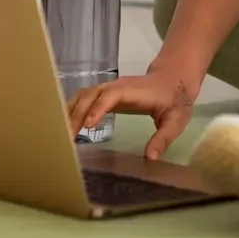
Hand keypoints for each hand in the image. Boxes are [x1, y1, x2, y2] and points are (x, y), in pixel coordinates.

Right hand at [65, 70, 199, 159]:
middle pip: (92, 94)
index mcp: (134, 91)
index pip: (112, 95)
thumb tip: (150, 158)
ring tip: (62, 133)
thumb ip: (163, 138)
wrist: (173, 79)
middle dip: (78, 112)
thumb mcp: (175, 121)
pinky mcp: (106, 93)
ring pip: (85, 94)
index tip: (88, 125)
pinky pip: (85, 98)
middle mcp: (118, 86)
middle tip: (68, 136)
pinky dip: (74, 108)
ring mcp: (110, 87)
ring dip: (71, 110)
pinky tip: (66, 124)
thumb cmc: (174, 100)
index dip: (98, 108)